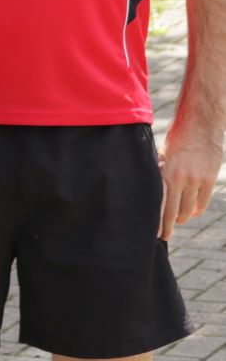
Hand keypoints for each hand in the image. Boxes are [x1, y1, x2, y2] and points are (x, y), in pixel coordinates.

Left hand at [157, 121, 223, 240]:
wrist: (200, 125)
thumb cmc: (176, 138)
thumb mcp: (160, 154)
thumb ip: (159, 173)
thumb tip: (152, 192)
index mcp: (163, 172)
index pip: (159, 203)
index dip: (157, 221)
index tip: (154, 233)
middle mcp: (179, 179)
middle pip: (173, 211)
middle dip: (168, 226)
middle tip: (164, 235)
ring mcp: (196, 180)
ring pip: (189, 210)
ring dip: (183, 218)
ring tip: (178, 220)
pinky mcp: (209, 179)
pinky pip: (202, 202)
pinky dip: (196, 210)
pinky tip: (191, 212)